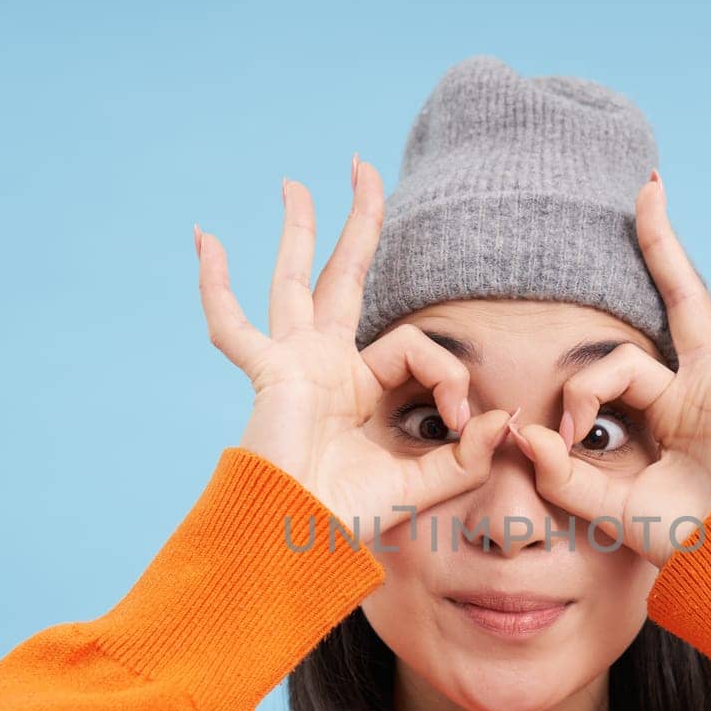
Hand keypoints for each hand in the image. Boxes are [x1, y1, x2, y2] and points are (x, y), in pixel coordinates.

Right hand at [196, 160, 517, 544]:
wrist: (298, 541)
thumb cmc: (349, 519)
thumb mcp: (422, 485)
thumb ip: (465, 457)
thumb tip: (506, 420)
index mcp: (362, 387)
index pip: (416, 347)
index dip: (449, 375)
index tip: (464, 420)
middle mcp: (327, 365)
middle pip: (346, 277)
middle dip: (358, 224)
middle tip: (365, 169)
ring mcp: (293, 363)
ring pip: (296, 280)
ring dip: (298, 230)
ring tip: (296, 183)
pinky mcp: (270, 372)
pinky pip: (232, 325)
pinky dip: (215, 285)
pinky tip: (205, 238)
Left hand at [506, 174, 710, 567]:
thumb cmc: (676, 543)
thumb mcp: (607, 505)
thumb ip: (562, 474)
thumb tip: (520, 433)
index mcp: (665, 406)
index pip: (617, 365)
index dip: (582, 389)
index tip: (565, 435)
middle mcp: (705, 386)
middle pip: (682, 298)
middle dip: (662, 244)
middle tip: (647, 187)